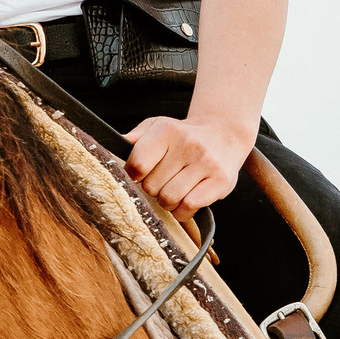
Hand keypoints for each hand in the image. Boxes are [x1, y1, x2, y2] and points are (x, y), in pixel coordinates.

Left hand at [123, 113, 253, 217]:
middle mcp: (188, 145)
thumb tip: (115, 146)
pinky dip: (182, 211)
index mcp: (167, 131)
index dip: (133, 175)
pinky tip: (185, 201)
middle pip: (152, 186)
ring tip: (172, 191)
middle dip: (152, 189)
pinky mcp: (221, 181)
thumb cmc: (183, 135)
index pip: (138, 164)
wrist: (224, 134)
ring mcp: (207, 163)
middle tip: (161, 182)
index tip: (139, 175)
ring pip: (169, 199)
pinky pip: (189, 207)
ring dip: (166, 202)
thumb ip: (135, 137)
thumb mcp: (158, 127)